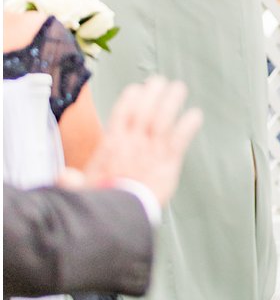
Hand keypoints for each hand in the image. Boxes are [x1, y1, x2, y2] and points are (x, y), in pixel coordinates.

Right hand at [59, 76, 202, 209]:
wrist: (119, 217)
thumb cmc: (101, 204)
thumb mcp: (81, 192)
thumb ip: (72, 182)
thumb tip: (63, 177)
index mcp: (111, 145)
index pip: (121, 112)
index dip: (131, 98)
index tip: (137, 88)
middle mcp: (132, 142)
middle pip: (145, 109)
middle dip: (153, 93)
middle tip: (161, 81)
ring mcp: (151, 149)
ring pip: (163, 117)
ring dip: (172, 100)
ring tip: (179, 88)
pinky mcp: (168, 161)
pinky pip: (180, 137)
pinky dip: (189, 125)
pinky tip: (196, 115)